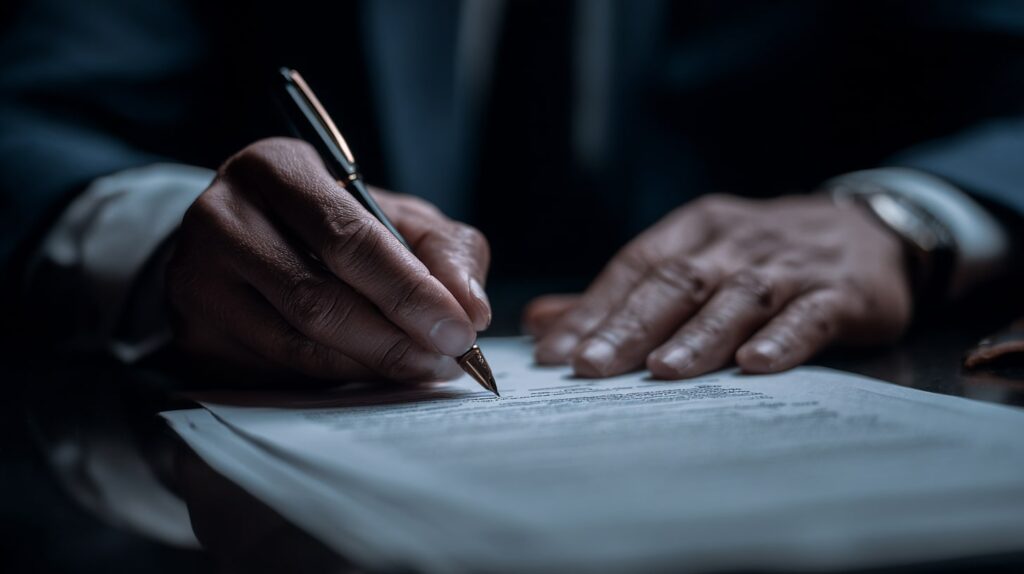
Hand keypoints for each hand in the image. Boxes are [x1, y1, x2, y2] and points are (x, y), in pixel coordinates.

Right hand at [166, 138, 490, 382]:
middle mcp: (221, 218)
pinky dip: (336, 379)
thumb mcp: (397, 217)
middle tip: (445, 362)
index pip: (346, 237)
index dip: (408, 290)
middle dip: (393, 339)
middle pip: (316, 299)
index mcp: (275, 168)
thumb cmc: (336, 224)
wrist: (253, 238)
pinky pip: (277, 372)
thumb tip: (471, 309)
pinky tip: (371, 372)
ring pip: (296, 345)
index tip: (459, 331)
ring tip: (419, 367)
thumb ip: (445, 251)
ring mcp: (197, 279)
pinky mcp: (193, 332)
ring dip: (370, 366)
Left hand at [527, 194, 911, 377]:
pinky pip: (808, 315)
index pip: (636, 267)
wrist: (869, 229)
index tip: (555, 353)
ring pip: (737, 297)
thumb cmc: (762, 254)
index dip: (594, 309)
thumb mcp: (694, 259)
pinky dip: (781, 338)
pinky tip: (754, 365)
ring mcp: (790, 265)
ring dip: (698, 335)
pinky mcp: (841, 292)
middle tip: (591, 366)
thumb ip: (620, 295)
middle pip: (677, 281)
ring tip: (662, 371)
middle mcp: (736, 242)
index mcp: (695, 230)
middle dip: (630, 325)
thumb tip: (541, 322)